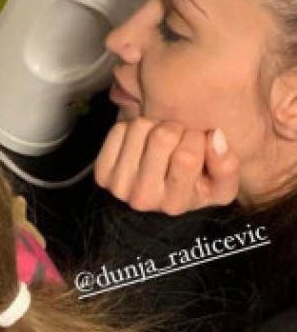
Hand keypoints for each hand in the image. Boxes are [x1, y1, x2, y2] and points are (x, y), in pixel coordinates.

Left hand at [93, 118, 239, 214]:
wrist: (159, 199)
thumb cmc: (195, 188)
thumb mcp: (221, 186)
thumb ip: (228, 166)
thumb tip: (215, 136)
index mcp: (176, 204)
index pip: (187, 156)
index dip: (197, 139)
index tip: (197, 143)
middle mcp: (144, 199)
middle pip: (162, 137)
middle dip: (176, 129)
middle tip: (178, 140)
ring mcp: (119, 188)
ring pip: (140, 127)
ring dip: (154, 126)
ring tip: (160, 143)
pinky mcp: (102, 174)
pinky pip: (119, 130)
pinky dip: (132, 130)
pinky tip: (141, 146)